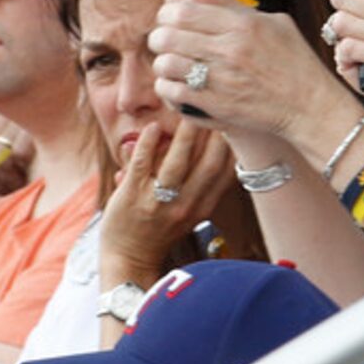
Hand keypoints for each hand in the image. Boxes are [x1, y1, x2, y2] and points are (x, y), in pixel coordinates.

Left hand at [101, 119, 237, 275]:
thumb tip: (219, 149)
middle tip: (214, 104)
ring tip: (186, 107)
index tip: (234, 120)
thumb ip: (203, 183)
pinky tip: (152, 127)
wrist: (129, 259)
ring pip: (176, 162)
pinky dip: (147, 143)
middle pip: (207, 164)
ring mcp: (158, 201)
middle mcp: (186, 205)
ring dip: (184, 134)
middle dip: (214, 133)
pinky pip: (142, 163)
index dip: (233, 145)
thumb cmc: (161, 230)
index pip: (225, 172)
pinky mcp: (131, 196)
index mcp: (203, 206)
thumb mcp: (192, 212)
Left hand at [148, 0, 352, 149]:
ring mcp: (223, 81)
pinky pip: (173, 93)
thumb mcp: (271, 23)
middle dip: (159, 37)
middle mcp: (230, 51)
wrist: (311, 107)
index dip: (167, 13)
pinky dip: (168, 88)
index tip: (172, 19)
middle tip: (165, 42)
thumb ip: (229, 2)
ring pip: (165, 65)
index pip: (183, 10)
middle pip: (167, 36)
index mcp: (243, 25)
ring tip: (173, 65)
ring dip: (164, 64)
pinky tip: (179, 86)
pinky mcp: (217, 108)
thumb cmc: (294, 61)